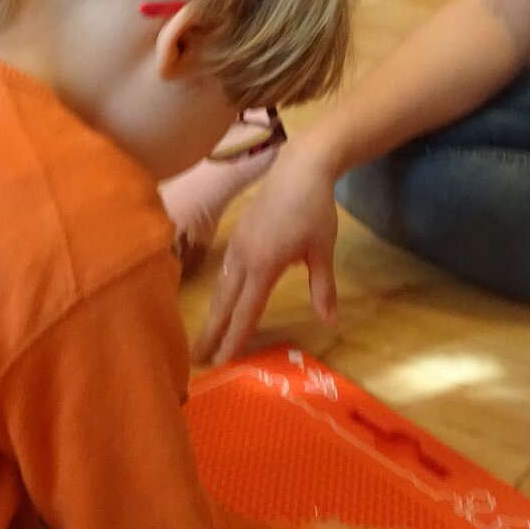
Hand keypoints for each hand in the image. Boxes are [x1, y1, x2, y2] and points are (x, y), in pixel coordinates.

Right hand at [194, 151, 340, 363]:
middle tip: (198, 358)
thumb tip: (330, 323)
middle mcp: (243, 258)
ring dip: (213, 314)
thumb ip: (322, 288)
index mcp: (264, 265)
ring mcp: (237, 245)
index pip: (246, 311)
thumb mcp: (322, 250)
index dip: (234, 338)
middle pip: (224, 303)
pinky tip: (221, 300)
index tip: (222, 361)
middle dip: (212, 332)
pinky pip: (224, 272)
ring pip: (221, 287)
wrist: (300, 167)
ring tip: (204, 337)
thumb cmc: (315, 209)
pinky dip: (219, 292)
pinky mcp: (237, 235)